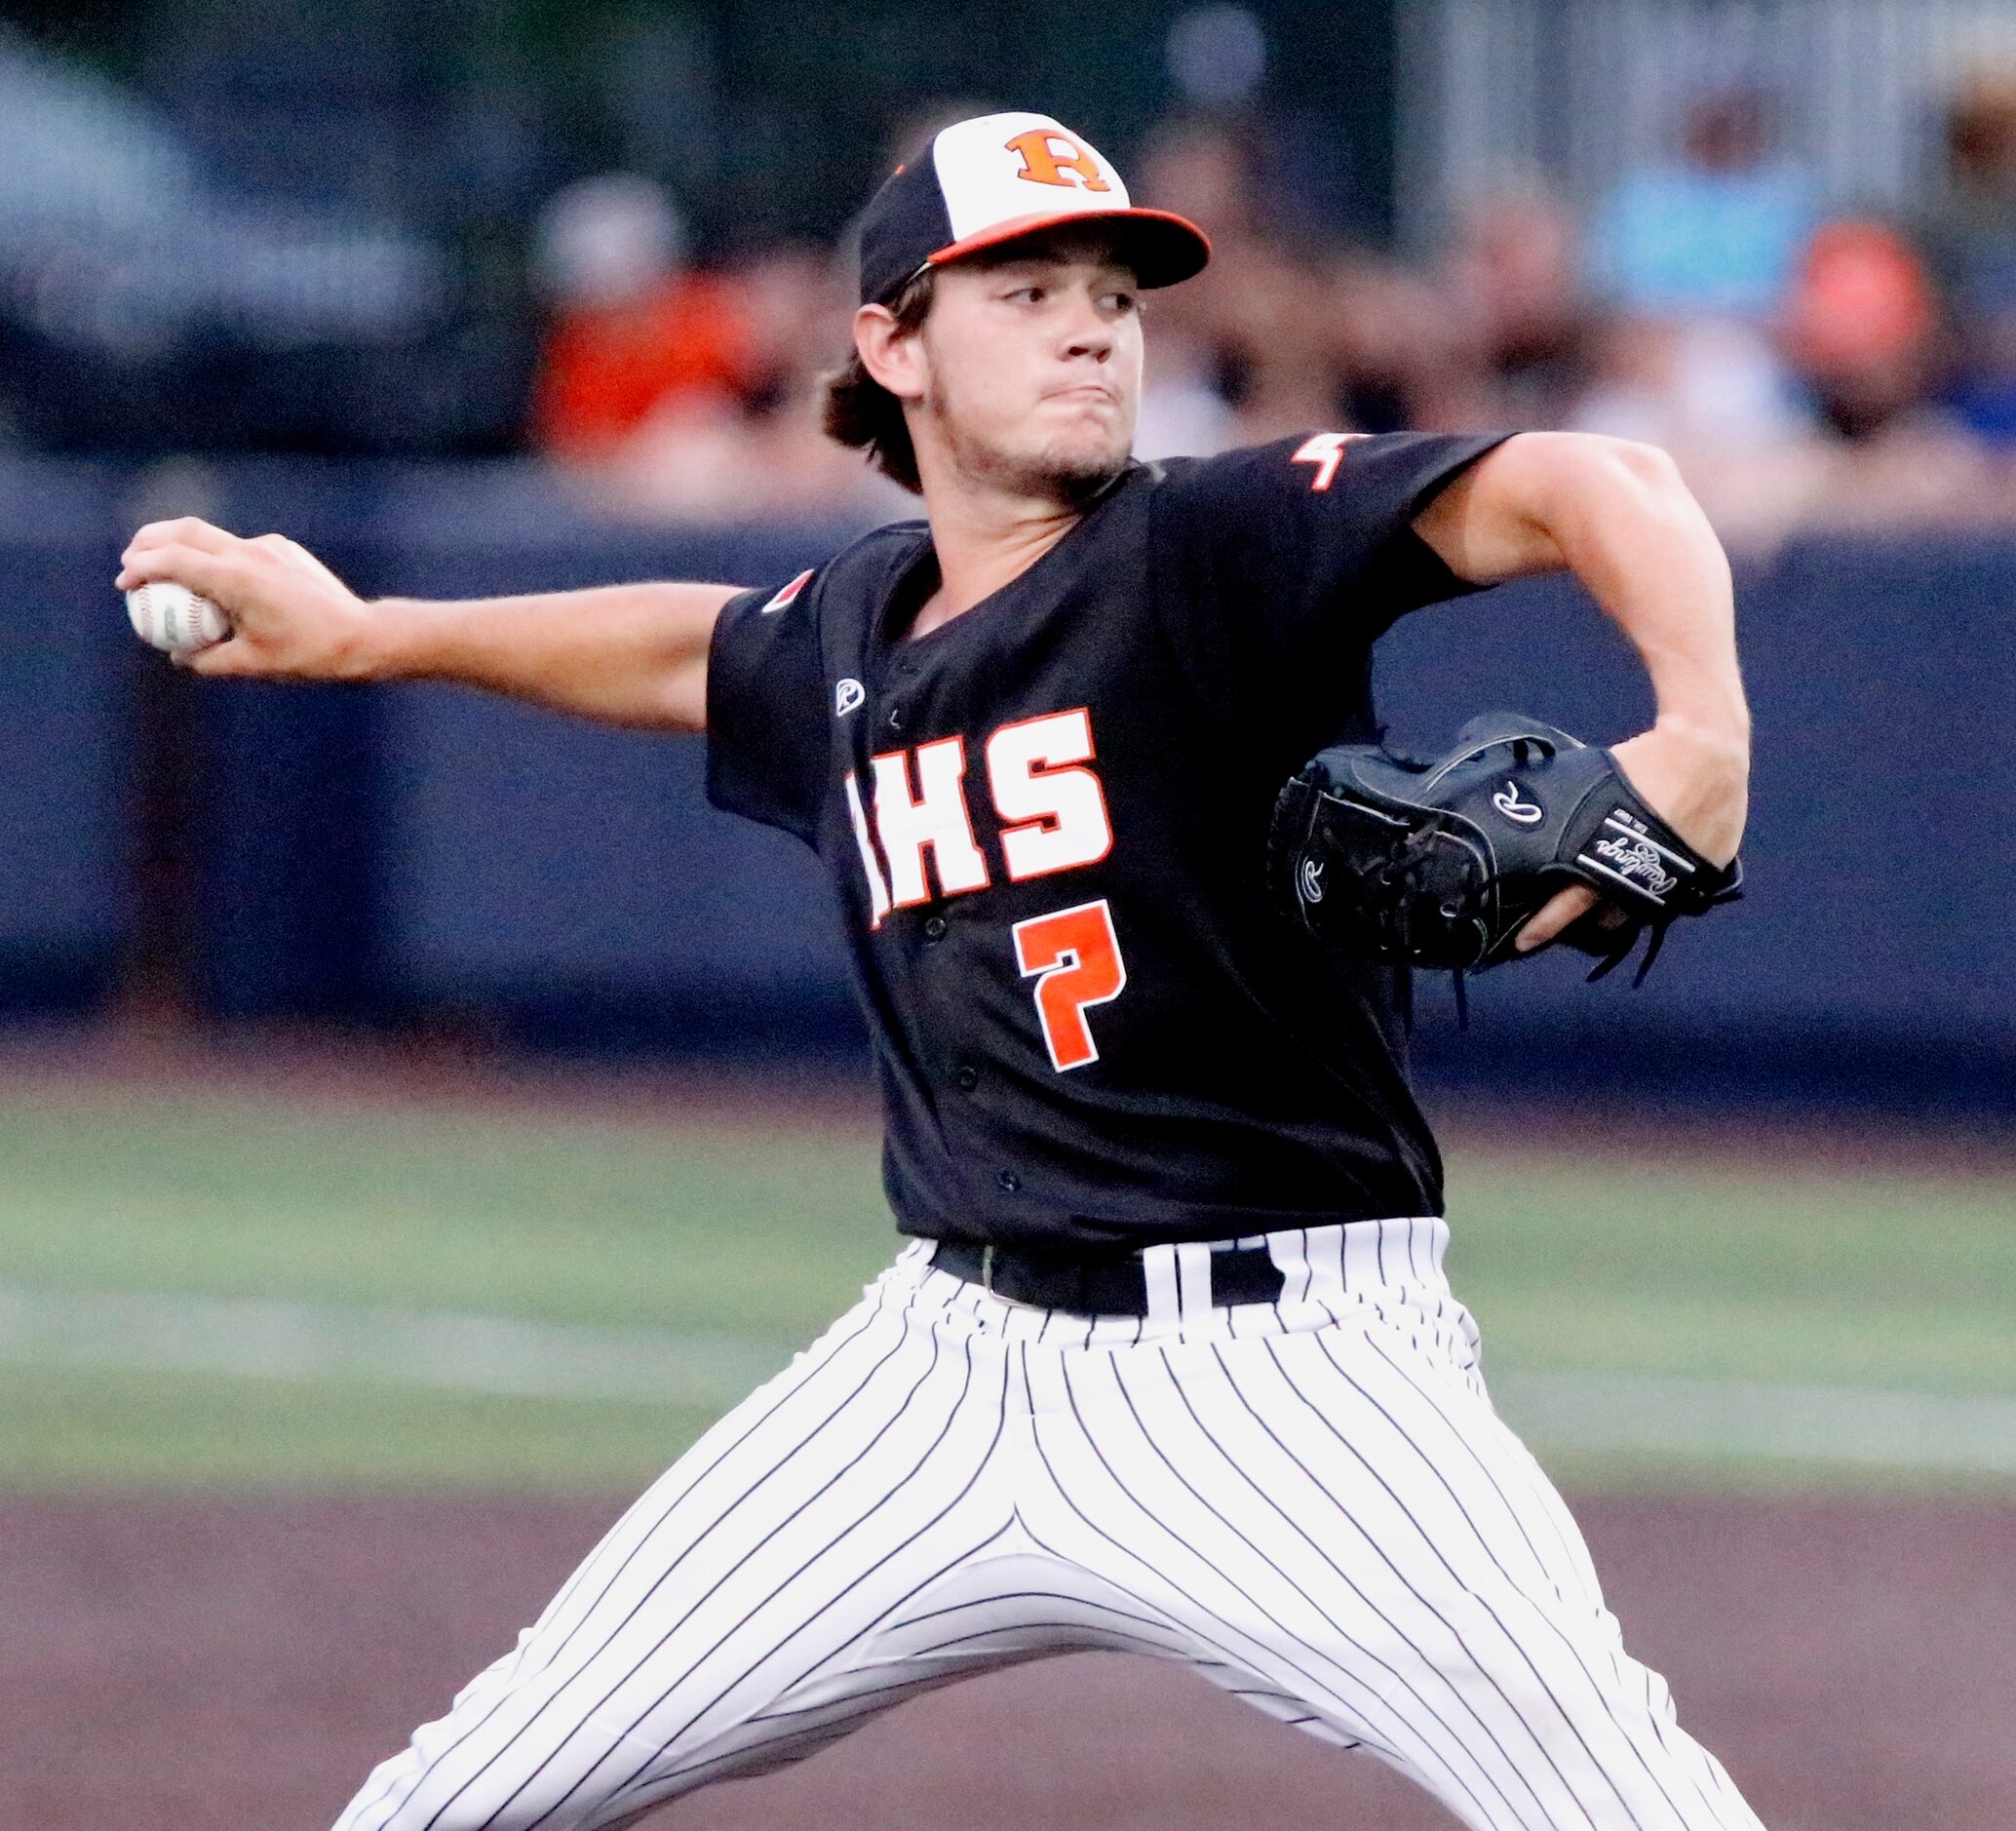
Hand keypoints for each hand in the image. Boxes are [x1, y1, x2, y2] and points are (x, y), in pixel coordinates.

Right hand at [117, 518, 376, 679]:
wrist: (362, 635)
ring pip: (212, 534)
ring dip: (182, 544)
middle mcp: (250, 553)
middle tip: (131, 559)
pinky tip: (217, 581)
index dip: (140, 568)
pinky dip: (217, 556)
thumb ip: (207, 660)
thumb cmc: (307, 655)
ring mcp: (269, 547)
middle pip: (184, 531)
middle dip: (149, 540)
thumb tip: (177, 655)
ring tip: (165, 565)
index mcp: (236, 579)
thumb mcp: (251, 665)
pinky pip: (240, 547)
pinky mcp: (284, 549)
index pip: (173, 561)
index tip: (124, 583)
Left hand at [1515, 718, 1748, 951]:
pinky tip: (1640, 890)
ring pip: (1640, 916)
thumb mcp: (1591, 786)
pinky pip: (1673, 899)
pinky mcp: (1704, 875)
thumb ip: (1568, 818)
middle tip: (1566, 925)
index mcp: (1607, 855)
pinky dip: (1653, 897)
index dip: (1547, 924)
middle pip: (1607, 921)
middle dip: (1585, 927)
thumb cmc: (1643, 762)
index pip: (1571, 903)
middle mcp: (1642, 876)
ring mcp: (1677, 880)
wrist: (1707, 750)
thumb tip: (1532, 825)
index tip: (1525, 942)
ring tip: (1601, 913)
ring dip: (1620, 915)